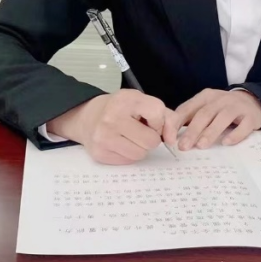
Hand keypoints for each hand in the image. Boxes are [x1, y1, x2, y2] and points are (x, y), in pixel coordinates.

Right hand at [48, 90, 174, 164]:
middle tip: (139, 130)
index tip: (150, 120)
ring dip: (140, 148)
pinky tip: (120, 144)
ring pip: (141, 154)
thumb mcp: (144, 103)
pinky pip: (128, 161)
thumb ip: (167, 117)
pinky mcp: (100, 154)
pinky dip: (128, 154)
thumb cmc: (122, 109)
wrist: (89, 117)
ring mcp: (104, 137)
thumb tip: (172, 140)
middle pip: (151, 141)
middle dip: (150, 137)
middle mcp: (112, 117)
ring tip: (130, 137)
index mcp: (126, 100)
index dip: (159, 121)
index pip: (157, 113)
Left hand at [164, 89, 260, 150]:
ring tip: (201, 146)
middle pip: (204, 114)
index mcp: (205, 97)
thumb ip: (189, 118)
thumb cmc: (222, 108)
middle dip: (192, 131)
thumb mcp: (205, 107)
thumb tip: (169, 135)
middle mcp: (220, 99)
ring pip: (223, 118)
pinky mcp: (251, 117)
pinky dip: (235, 134)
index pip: (187, 108)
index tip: (169, 139)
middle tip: (183, 147)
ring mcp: (237, 107)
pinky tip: (226, 143)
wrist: (252, 101)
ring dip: (211, 132)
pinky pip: (243, 126)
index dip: (177, 123)